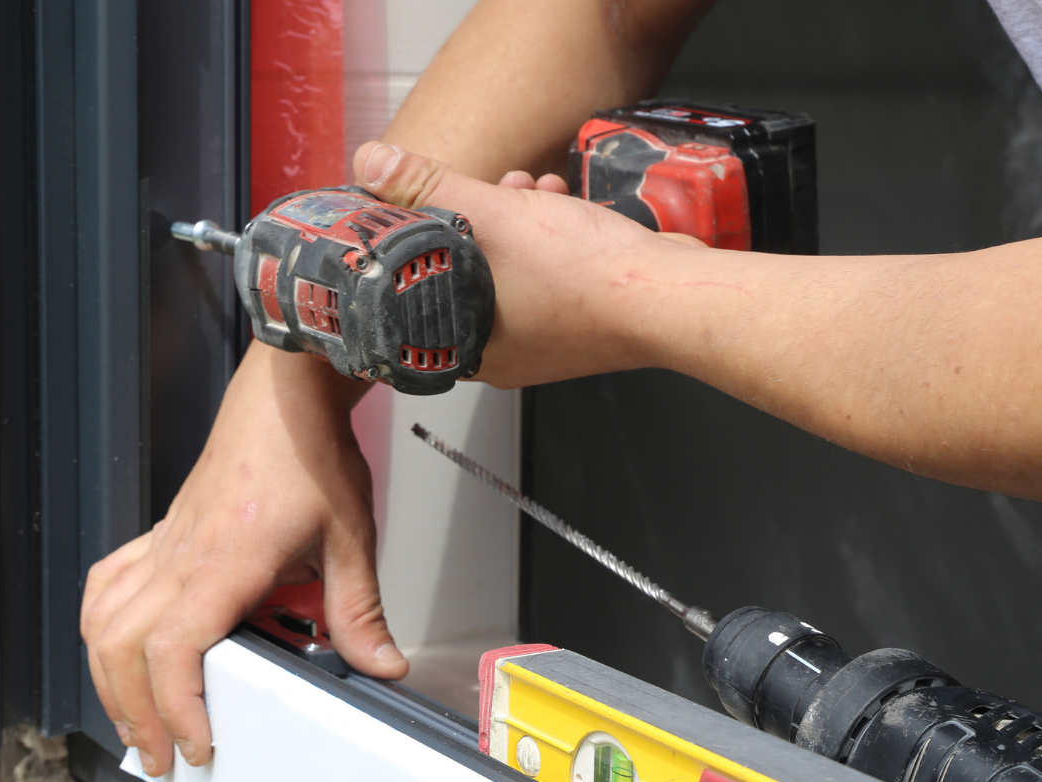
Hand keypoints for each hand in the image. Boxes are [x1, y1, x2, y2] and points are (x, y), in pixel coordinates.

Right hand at [80, 342, 406, 775]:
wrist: (286, 391)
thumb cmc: (309, 449)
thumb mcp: (349, 536)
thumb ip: (360, 609)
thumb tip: (381, 663)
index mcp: (224, 561)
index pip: (174, 649)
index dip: (175, 706)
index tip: (194, 742)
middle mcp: (181, 555)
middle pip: (122, 646)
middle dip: (135, 711)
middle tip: (161, 752)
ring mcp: (164, 542)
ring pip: (103, 618)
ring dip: (109, 677)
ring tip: (134, 718)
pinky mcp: (163, 531)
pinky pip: (108, 581)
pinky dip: (100, 624)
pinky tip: (115, 647)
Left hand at [355, 141, 703, 387]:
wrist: (667, 294)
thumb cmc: (586, 279)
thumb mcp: (491, 216)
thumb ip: (428, 187)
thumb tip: (374, 165)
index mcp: (467, 349)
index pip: (413, 291)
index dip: (416, 239)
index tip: (423, 207)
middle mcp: (503, 355)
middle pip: (462, 274)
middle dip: (474, 219)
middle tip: (489, 192)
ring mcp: (544, 342)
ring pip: (506, 269)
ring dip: (514, 220)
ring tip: (530, 192)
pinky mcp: (578, 321)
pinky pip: (544, 274)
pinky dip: (546, 236)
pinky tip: (559, 205)